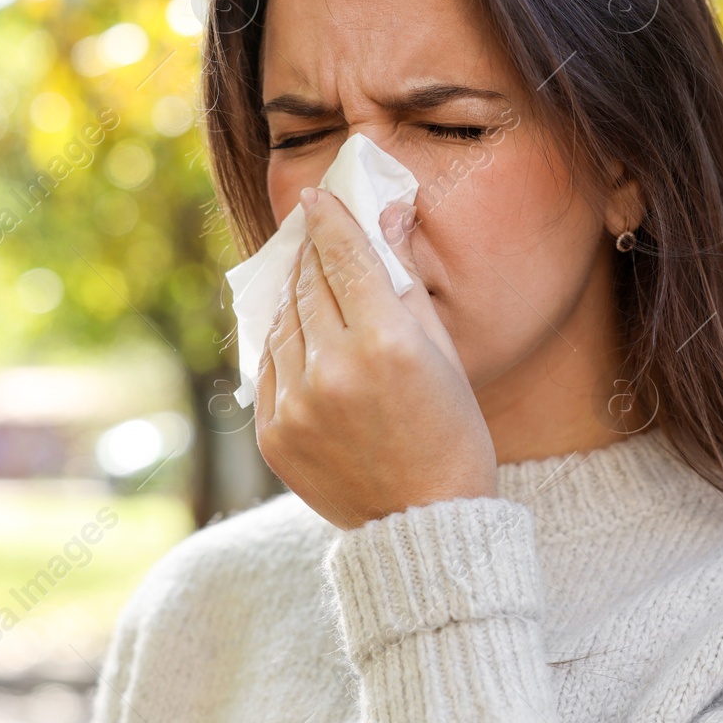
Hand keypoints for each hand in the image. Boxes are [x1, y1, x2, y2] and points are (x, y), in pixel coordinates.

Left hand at [253, 186, 497, 528]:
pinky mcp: (274, 435)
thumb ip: (405, 279)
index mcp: (386, 343)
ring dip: (296, 297)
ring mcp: (298, 405)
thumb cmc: (451, 433)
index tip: (317, 198)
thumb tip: (388, 215)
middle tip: (316, 232)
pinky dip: (284, 344)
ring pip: (284, 323)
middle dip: (314, 254)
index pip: (345, 258)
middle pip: (311, 285)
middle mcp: (334, 369)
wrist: (425, 524)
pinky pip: (271, 368)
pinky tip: (301, 335)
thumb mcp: (443, 352)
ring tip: (311, 284)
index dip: (330, 220)